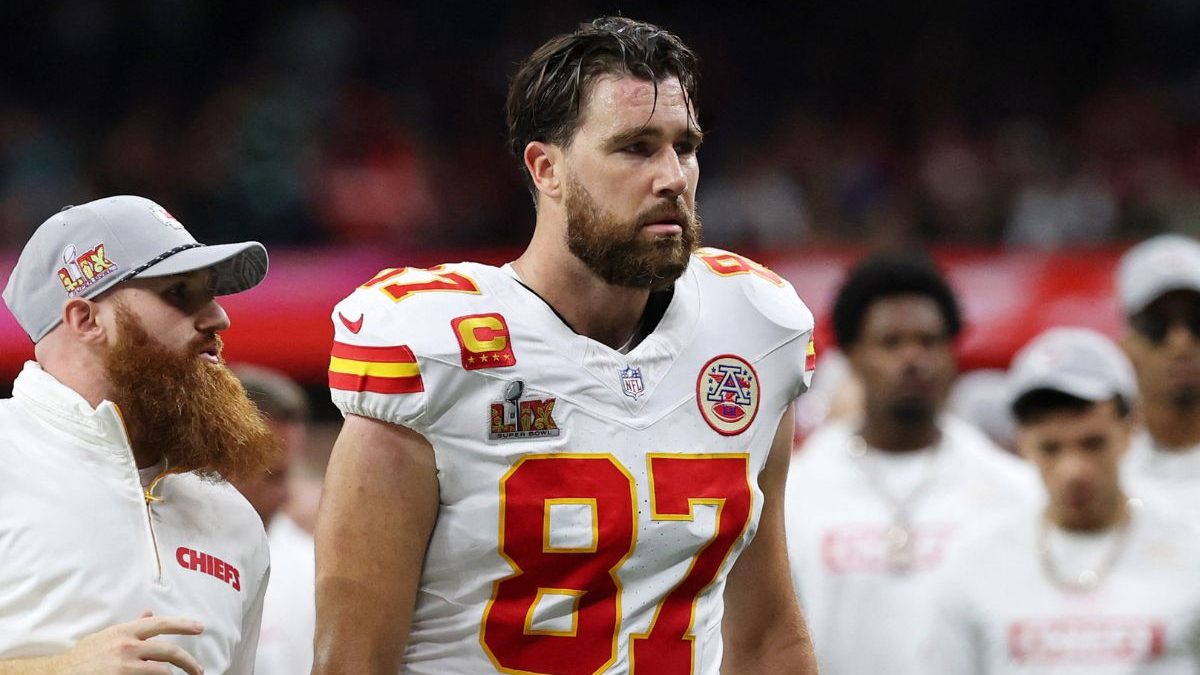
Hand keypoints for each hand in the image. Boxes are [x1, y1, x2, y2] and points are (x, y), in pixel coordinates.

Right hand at [53, 611, 204, 674]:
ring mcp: (125, 665)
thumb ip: (131, 627)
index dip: (183, 625)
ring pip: (162, 670)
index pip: (161, 624)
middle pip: (169, 651)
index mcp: (125, 631)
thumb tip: (149, 613)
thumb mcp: (106, 636)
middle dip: (188, 661)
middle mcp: (128, 646)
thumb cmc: (83, 656)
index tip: (200, 627)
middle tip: (198, 670)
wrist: (58, 674)